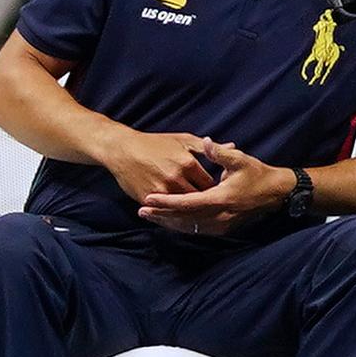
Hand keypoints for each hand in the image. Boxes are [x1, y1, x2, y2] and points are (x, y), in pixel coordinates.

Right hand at [91, 127, 217, 204]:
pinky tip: (177, 216)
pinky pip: (163, 211)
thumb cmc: (154, 143)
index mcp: (188, 164)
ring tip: (196, 216)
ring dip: (188, 213)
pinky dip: (171, 215)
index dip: (215, 192)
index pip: (209, 185)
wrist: (122, 149)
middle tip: (211, 210)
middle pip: (197, 199)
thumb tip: (233, 146)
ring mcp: (160, 190)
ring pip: (181, 209)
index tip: (218, 195)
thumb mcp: (183, 140)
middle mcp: (176, 179)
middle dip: (204, 205)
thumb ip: (208, 147)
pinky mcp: (146, 198)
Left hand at [139, 139, 292, 228]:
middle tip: (141, 210)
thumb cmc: (257, 174)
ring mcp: (221, 225)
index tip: (148, 199)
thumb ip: (220, 153)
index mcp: (220, 199)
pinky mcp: (222, 229)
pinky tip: (168, 221)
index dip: (166, 202)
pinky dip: (181, 226)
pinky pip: (196, 230)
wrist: (276, 193)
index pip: (187, 203)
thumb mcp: (241, 160)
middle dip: (161, 215)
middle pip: (183, 219)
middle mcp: (219, 216)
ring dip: (168, 222)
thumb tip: (205, 141)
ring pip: (188, 227)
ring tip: (149, 216)